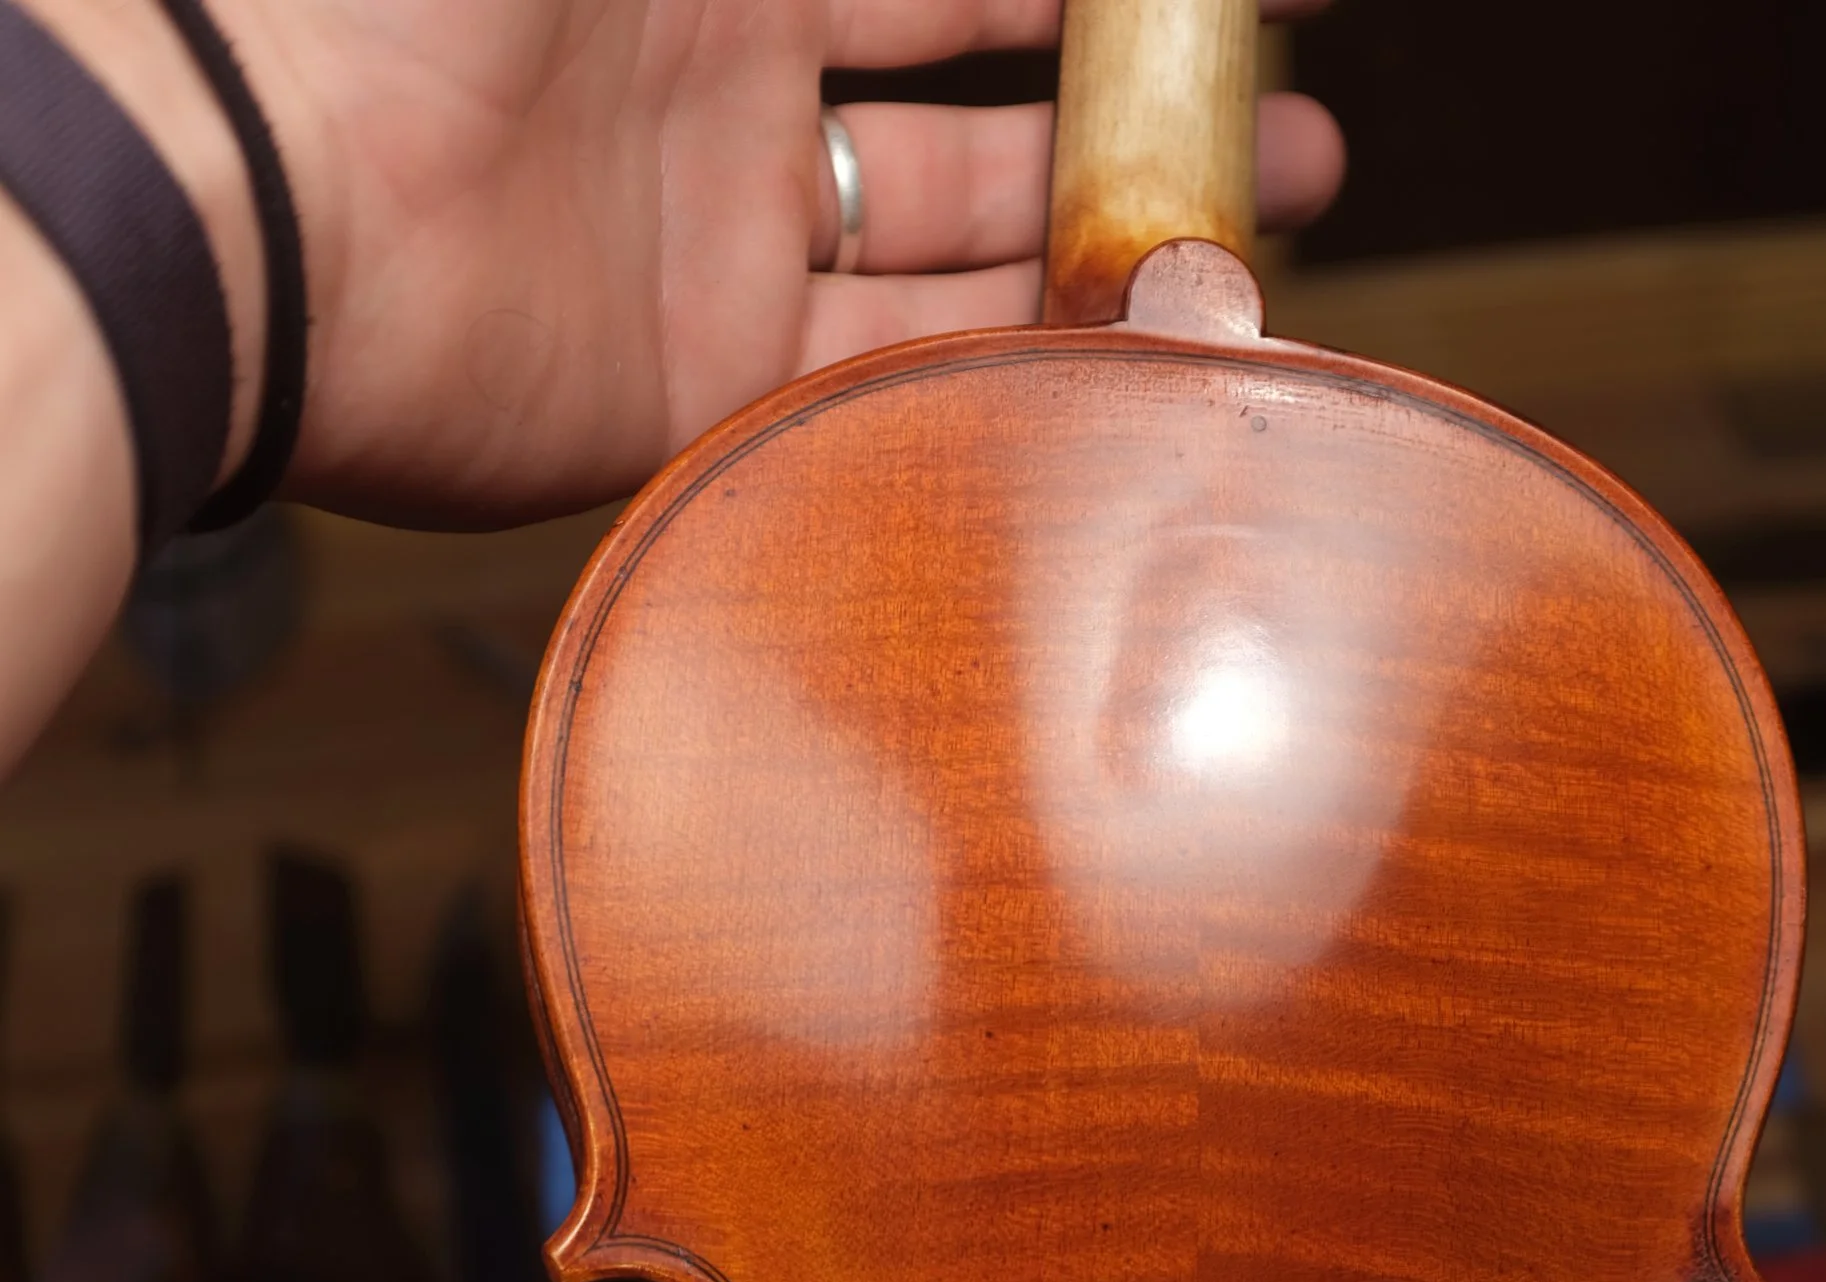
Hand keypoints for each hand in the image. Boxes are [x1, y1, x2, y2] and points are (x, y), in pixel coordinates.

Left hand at [212, 0, 1346, 523]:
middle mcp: (728, 83)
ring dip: (1107, 237)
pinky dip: (1009, 369)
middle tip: (1290, 124)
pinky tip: (1124, 357)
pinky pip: (889, 378)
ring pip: (960, 238)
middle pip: (981, 89)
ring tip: (1263, 234)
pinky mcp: (698, 389)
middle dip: (1134, 99)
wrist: (268, 185)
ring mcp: (719, 241)